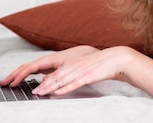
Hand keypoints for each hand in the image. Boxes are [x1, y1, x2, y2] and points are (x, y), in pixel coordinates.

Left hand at [1, 44, 152, 101]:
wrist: (123, 58)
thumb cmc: (105, 65)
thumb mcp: (88, 69)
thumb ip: (75, 75)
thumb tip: (62, 84)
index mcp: (75, 62)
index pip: (54, 71)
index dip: (41, 77)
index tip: (30, 85)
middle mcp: (76, 64)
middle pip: (55, 75)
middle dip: (40, 83)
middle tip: (29, 90)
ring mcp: (83, 68)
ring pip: (63, 78)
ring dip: (50, 86)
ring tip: (38, 93)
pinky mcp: (91, 74)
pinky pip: (77, 82)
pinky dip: (66, 87)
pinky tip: (58, 92)